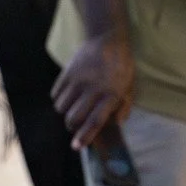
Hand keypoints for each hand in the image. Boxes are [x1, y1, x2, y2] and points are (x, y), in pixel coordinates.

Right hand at [51, 30, 133, 149]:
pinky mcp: (67, 72)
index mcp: (112, 94)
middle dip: (72, 126)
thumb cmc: (121, 65)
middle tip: (74, 125)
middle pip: (74, 117)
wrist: (107, 39)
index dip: (85, 136)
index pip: (96, 120)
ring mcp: (79, 80)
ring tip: (72, 107)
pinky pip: (55, 94)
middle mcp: (94, 89)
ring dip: (64, 113)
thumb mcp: (130, 85)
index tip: (76, 146)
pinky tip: (67, 96)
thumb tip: (117, 124)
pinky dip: (58, 99)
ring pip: (62, 108)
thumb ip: (125, 105)